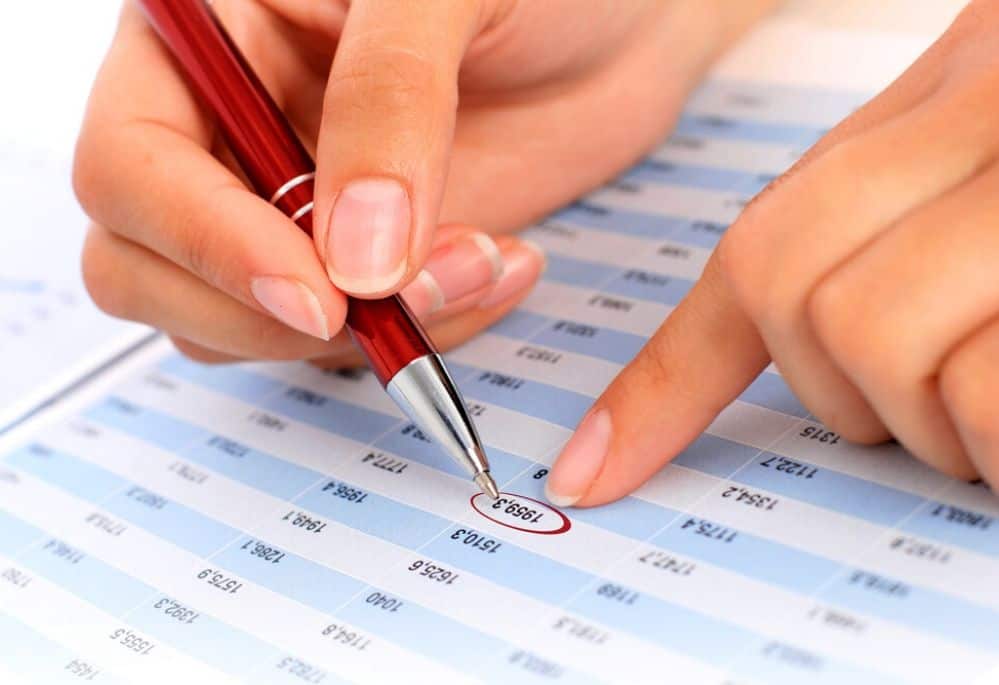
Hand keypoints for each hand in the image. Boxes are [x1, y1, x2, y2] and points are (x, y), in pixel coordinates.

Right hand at [74, 0, 769, 363]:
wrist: (622, 22)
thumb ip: (389, 102)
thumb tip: (350, 260)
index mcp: (211, 37)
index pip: (130, 164)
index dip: (205, 241)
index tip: (315, 294)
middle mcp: (228, 130)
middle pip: (149, 266)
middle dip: (276, 309)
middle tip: (402, 296)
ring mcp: (289, 205)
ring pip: (236, 321)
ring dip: (355, 333)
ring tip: (481, 263)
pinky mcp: (356, 260)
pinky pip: (337, 339)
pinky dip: (410, 334)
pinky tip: (494, 269)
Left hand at [546, 1, 998, 506]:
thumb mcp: (980, 165)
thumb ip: (883, 222)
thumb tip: (808, 333)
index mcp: (941, 95)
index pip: (757, 251)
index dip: (665, 384)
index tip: (593, 474)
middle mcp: (981, 109)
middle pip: (792, 291)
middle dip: (844, 397)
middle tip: (937, 405)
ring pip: (870, 338)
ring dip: (937, 425)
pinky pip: (987, 388)